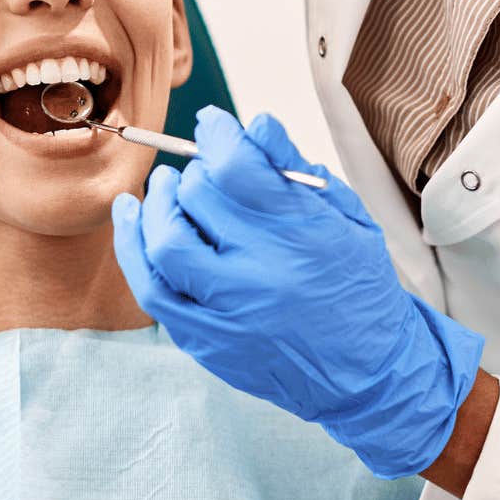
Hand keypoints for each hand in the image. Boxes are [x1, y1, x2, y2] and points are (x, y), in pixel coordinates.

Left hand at [111, 106, 484, 478]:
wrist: (367, 374)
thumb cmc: (358, 287)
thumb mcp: (348, 218)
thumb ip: (295, 170)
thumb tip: (254, 124)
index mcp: (303, 234)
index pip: (237, 166)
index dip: (217, 134)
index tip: (212, 125)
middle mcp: (262, 272)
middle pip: (199, 197)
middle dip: (194, 171)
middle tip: (199, 169)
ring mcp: (230, 311)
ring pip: (166, 242)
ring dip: (156, 204)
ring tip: (163, 188)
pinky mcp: (207, 341)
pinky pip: (153, 289)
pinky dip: (134, 247)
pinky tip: (132, 218)